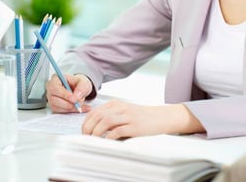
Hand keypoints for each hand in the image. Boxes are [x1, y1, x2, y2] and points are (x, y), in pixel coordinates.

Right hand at [46, 73, 91, 112]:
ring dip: (70, 108)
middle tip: (78, 104)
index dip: (64, 94)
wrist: (79, 89)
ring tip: (80, 106)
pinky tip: (79, 108)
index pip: (55, 87)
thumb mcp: (84, 82)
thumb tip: (77, 96)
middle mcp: (51, 89)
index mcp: (55, 79)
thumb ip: (82, 88)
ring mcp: (51, 99)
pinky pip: (60, 111)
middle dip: (68, 103)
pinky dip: (71, 111)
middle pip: (54, 99)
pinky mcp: (54, 106)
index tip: (74, 99)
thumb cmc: (78, 83)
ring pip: (57, 107)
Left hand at [81, 99, 202, 138]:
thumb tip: (94, 127)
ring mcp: (128, 116)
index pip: (95, 111)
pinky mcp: (135, 126)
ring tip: (94, 140)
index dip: (86, 122)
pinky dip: (109, 137)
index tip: (84, 131)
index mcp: (117, 103)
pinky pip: (118, 131)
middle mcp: (121, 108)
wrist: (162, 117)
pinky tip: (107, 141)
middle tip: (86, 137)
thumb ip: (112, 115)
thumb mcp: (125, 111)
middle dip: (88, 128)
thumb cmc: (143, 117)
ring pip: (106, 122)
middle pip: (98, 116)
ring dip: (96, 132)